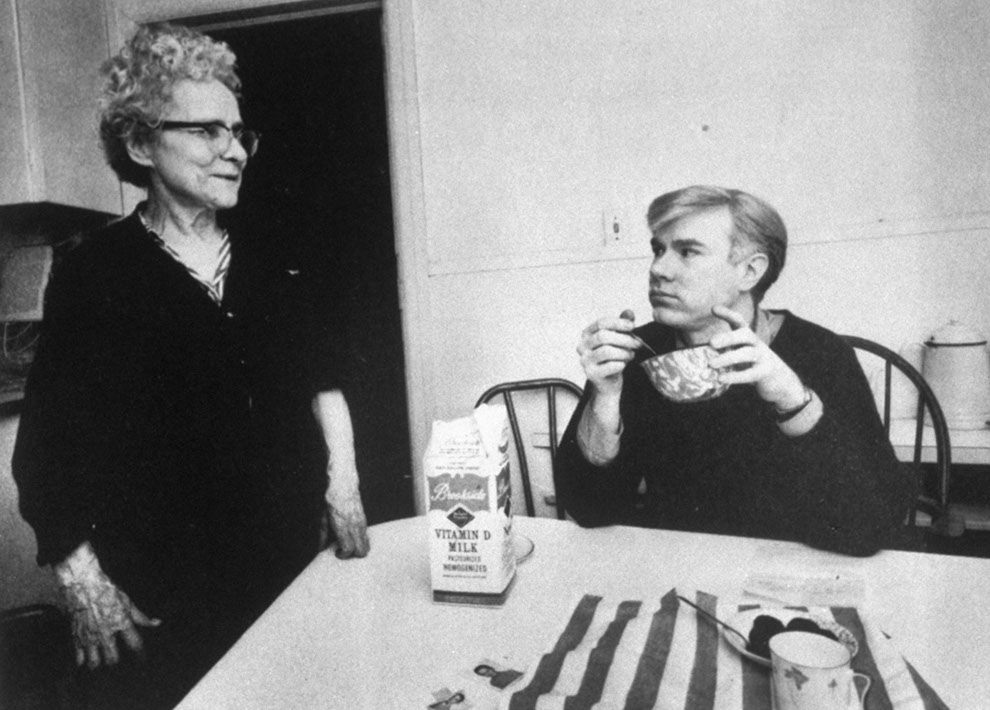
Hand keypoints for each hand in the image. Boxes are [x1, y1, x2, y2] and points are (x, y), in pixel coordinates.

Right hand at [55, 543, 160, 667]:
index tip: (141, 657)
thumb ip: (141, 617)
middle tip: (116, 657)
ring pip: (94, 662)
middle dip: (115, 660)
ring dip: (98, 663)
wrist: (83, 585)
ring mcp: (90, 636)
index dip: (140, 653)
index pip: (135, 644)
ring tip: (100, 659)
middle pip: (113, 658)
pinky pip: (79, 657)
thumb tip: (157, 623)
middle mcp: (106, 633)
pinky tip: (85, 659)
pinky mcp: (77, 637)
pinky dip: (82, 661)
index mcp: (122, 622)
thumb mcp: (127, 602)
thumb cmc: (108, 592)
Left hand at [326, 477, 369, 558]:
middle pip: (362, 550)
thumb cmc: (331, 500)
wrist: (343, 484)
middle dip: (354, 555)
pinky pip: (366, 536)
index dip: (343, 555)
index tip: (337, 553)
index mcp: (342, 526)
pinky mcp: (365, 519)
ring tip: (349, 545)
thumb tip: (321, 548)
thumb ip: (323, 535)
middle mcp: (354, 526)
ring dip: (359, 548)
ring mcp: (361, 523)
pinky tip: (353, 538)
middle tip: (345, 551)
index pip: (348, 549)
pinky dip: (362, 541)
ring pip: (367, 544)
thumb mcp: (322, 518)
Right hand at [577, 309, 640, 397]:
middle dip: (624, 339)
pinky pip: (610, 366)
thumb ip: (623, 325)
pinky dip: (621, 364)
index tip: (632, 326)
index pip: (602, 323)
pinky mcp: (591, 374)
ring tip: (631, 355)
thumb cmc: (613, 357)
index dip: (618, 323)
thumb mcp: (618, 339)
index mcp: (587, 334)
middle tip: (637, 344)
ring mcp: (585, 361)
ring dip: (624, 352)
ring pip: (607, 351)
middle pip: (603, 336)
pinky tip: (624, 364)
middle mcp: (582, 346)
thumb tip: (629, 312)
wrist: (608, 381)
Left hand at [708, 305, 805, 409]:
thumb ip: (724, 347)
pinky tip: (721, 378)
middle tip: (711, 343)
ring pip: (747, 354)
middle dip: (728, 337)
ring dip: (728, 358)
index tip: (713, 309)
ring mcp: (762, 357)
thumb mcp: (738, 349)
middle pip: (745, 335)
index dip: (728, 314)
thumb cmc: (750, 361)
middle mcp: (756, 343)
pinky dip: (735, 376)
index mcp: (747, 335)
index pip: (739, 321)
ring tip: (711, 364)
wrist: (777, 378)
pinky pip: (750, 373)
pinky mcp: (765, 372)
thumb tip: (702, 349)